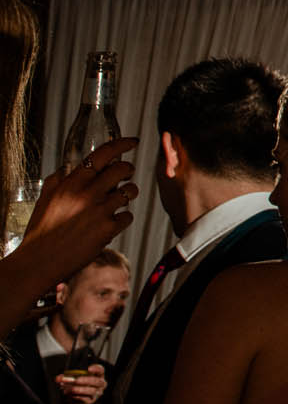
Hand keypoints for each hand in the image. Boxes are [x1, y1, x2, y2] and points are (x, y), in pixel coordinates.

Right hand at [19, 138, 140, 282]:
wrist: (38, 261)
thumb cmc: (41, 231)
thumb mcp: (44, 200)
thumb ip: (58, 181)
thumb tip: (68, 169)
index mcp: (71, 183)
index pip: (102, 154)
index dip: (122, 145)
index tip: (132, 142)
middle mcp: (87, 193)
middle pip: (123, 169)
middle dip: (128, 170)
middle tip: (126, 174)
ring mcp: (100, 210)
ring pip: (130, 191)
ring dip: (128, 194)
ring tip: (117, 201)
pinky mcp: (108, 229)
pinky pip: (127, 216)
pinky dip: (122, 219)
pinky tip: (110, 224)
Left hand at [52, 363, 104, 403]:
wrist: (73, 400)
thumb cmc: (76, 385)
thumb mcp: (74, 376)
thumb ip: (68, 374)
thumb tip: (60, 375)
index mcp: (98, 375)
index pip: (101, 370)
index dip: (96, 368)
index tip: (89, 368)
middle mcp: (100, 384)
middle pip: (96, 381)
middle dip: (83, 380)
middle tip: (74, 380)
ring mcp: (96, 393)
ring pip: (90, 390)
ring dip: (78, 389)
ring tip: (68, 388)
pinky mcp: (91, 401)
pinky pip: (86, 399)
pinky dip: (77, 396)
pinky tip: (70, 394)